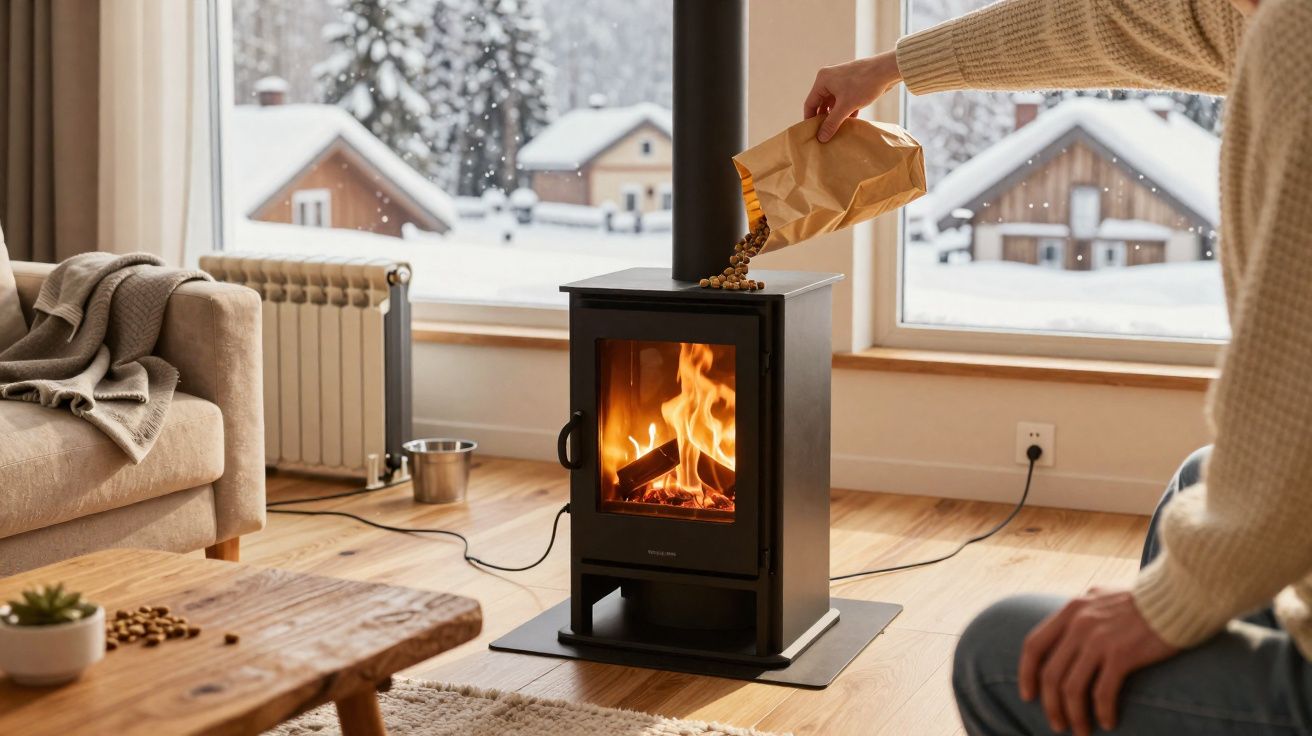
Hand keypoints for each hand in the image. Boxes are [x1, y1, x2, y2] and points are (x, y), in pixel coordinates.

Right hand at [803, 50, 901, 141]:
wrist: (887, 70)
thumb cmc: (864, 84)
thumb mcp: (846, 106)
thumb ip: (832, 123)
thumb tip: (821, 138)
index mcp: (822, 80)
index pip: (810, 103)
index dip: (810, 120)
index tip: (812, 134)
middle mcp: (829, 79)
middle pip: (821, 104)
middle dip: (824, 119)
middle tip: (825, 135)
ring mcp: (840, 81)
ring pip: (833, 104)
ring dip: (836, 117)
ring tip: (837, 131)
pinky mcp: (851, 85)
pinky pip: (843, 101)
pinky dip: (845, 112)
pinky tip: (850, 123)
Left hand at [1019, 588, 1179, 735]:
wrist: (1178, 597)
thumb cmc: (1143, 601)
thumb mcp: (1101, 597)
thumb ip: (1081, 613)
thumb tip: (1064, 631)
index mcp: (1070, 610)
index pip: (1033, 645)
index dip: (1026, 673)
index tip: (1028, 695)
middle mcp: (1078, 623)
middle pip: (1050, 674)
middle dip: (1050, 705)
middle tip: (1057, 724)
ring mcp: (1098, 639)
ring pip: (1072, 688)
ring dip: (1074, 715)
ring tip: (1080, 731)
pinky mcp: (1122, 654)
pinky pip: (1102, 693)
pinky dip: (1102, 712)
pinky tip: (1108, 722)